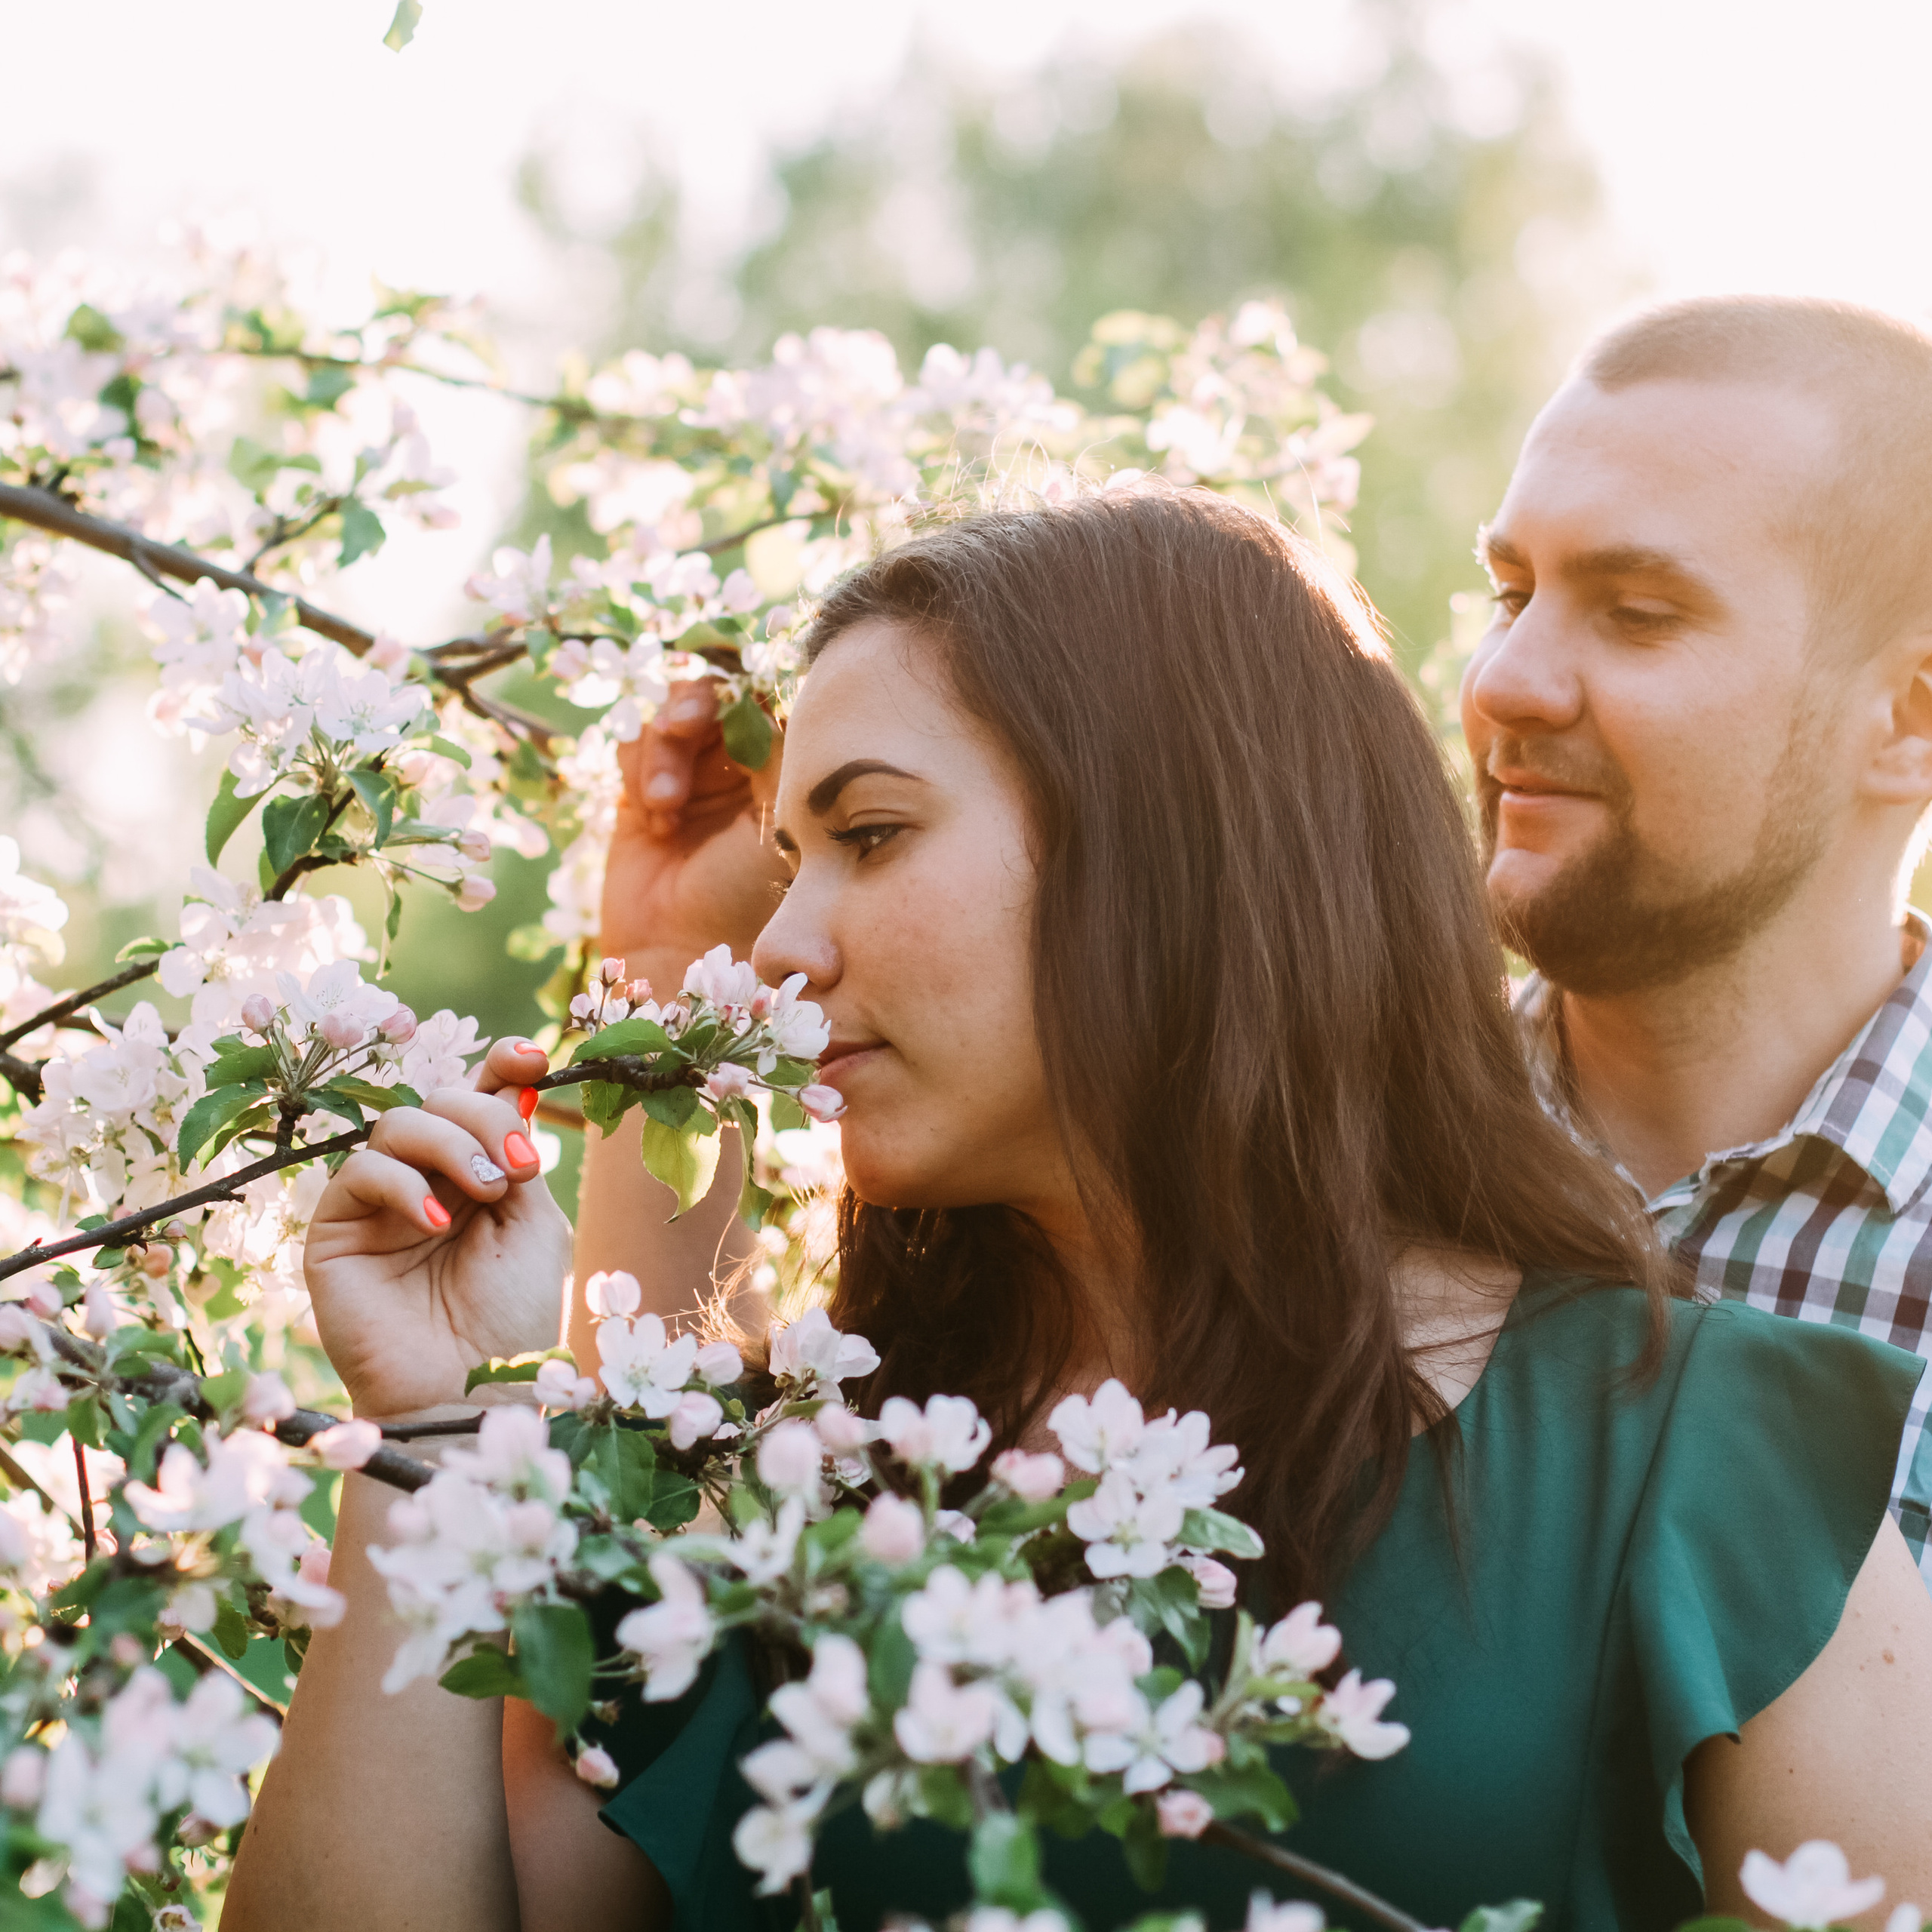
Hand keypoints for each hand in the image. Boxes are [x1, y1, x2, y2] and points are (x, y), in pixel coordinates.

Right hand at [302, 1040, 570, 1416]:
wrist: (468, 1390)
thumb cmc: (509, 1318)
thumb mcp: (534, 1225)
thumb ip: (516, 1155)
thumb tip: (511, 1086)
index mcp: (478, 1174)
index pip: (479, 1099)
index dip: (499, 1067)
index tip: (529, 1059)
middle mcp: (427, 1180)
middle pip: (441, 1101)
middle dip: (484, 1118)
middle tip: (517, 1169)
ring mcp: (378, 1203)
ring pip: (399, 1123)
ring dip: (451, 1145)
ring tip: (485, 1195)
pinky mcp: (336, 1230)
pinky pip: (361, 1170)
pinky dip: (404, 1183)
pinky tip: (438, 1223)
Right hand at [600, 677, 788, 982]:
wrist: (687, 956)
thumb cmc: (750, 898)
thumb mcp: (780, 815)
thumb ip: (779, 747)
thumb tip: (768, 686)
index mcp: (784, 767)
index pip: (766, 696)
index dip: (746, 684)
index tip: (734, 694)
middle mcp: (739, 767)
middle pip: (715, 693)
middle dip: (696, 702)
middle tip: (684, 721)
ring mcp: (692, 778)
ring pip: (670, 714)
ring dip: (663, 748)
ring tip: (665, 802)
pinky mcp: (643, 793)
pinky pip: (634, 743)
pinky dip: (639, 768)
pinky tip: (654, 820)